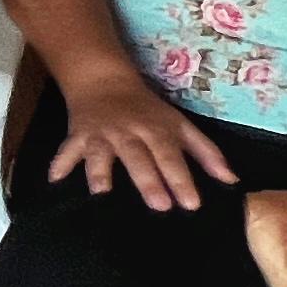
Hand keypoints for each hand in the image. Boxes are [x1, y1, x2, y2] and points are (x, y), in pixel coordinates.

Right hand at [46, 70, 233, 211]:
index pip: (171, 156)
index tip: (192, 204)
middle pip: (139, 157)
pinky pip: (68, 149)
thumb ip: (206, 152)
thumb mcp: (180, 124)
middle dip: (148, 180)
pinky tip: (54, 179)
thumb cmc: (147, 109)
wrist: (104, 80)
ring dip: (100, 171)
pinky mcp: (78, 135)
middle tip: (159, 205)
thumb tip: (231, 180)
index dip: (181, 178)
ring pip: (102, 153)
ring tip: (100, 192)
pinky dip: (60, 162)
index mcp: (156, 130)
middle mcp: (129, 132)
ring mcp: (101, 134)